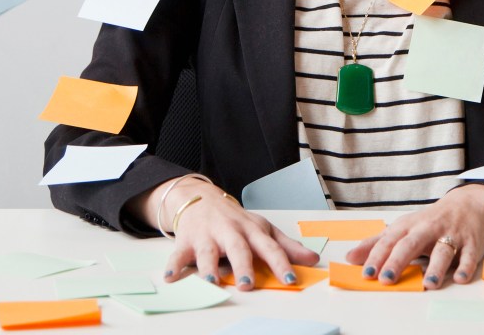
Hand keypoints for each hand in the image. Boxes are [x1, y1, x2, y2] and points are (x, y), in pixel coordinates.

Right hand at [143, 178, 319, 290]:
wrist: (201, 198)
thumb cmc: (235, 220)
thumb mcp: (262, 229)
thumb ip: (286, 246)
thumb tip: (313, 259)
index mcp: (252, 230)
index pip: (269, 247)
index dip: (280, 263)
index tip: (289, 279)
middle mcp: (230, 232)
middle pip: (238, 248)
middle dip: (243, 266)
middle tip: (248, 285)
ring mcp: (207, 235)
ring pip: (209, 252)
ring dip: (209, 267)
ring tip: (212, 281)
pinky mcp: (186, 240)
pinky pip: (179, 254)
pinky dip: (174, 265)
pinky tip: (171, 277)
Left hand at [344, 185, 483, 288]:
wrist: (467, 204)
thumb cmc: (430, 221)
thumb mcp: (402, 227)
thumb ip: (377, 243)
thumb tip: (350, 257)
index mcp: (409, 226)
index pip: (389, 241)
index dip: (377, 256)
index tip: (367, 273)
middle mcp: (428, 228)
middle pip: (411, 243)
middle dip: (399, 260)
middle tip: (387, 278)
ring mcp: (451, 234)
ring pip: (443, 250)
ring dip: (436, 267)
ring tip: (429, 283)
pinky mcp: (471, 242)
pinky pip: (469, 255)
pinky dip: (466, 266)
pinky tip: (459, 278)